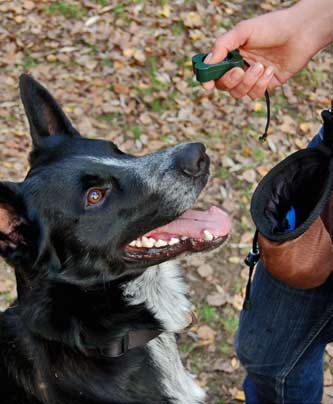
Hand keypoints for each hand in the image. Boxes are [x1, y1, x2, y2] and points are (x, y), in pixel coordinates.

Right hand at [203, 0, 332, 98]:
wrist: (301, 32)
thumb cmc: (272, 27)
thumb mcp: (243, 31)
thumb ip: (222, 46)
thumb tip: (208, 62)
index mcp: (230, 53)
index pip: (212, 71)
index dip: (207, 79)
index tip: (207, 85)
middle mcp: (239, 66)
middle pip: (223, 85)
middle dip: (230, 81)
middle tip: (240, 70)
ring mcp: (252, 78)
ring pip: (239, 93)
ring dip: (249, 82)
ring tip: (261, 66)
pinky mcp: (266, 86)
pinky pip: (255, 94)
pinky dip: (261, 84)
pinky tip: (270, 70)